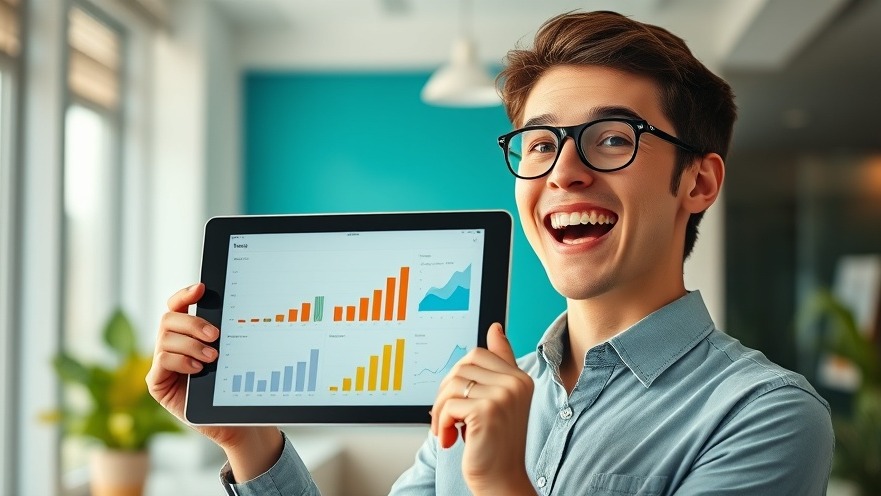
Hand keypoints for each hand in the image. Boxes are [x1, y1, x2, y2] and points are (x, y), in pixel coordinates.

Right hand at [146, 283, 281, 480]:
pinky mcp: (158, 383)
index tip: (201, 289)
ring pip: (166, 338)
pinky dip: (180, 360)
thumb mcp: (232, 355)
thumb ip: (225, 335)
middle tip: (216, 336)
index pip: (178, 306)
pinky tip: (198, 368)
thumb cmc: (234, 385)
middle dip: (193, 323)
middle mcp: (171, 345)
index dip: (185, 294)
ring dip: (191, 345)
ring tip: (212, 358)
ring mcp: (162, 364)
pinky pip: (162, 361)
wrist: (235, 420)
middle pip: (169, 319)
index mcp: (187, 333)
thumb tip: (233, 309)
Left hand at [430, 323, 534, 494]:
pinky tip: (449, 438)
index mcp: (520, 377)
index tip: (459, 401)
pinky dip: (441, 423)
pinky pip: (449, 405)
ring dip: (441, 410)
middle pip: (462, 367)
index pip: (477, 354)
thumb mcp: (499, 400)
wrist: (501, 480)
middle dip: (447, 393)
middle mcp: (516, 383)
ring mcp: (503, 396)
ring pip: (452, 385)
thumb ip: (499, 364)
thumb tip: (495, 328)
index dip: (459, 377)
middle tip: (448, 418)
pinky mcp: (487, 411)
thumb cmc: (496, 444)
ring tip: (448, 429)